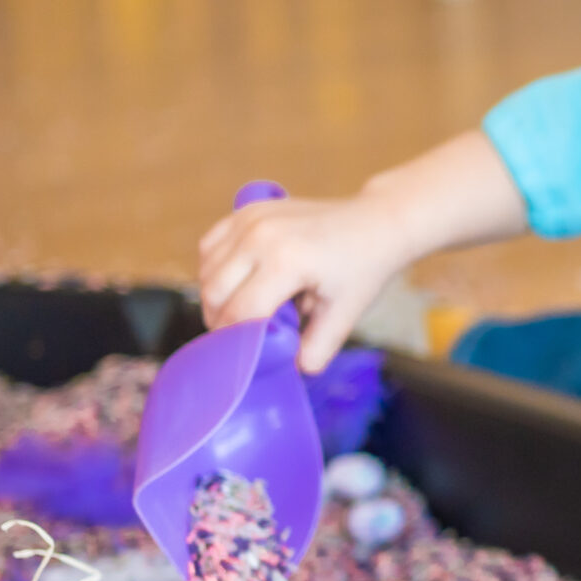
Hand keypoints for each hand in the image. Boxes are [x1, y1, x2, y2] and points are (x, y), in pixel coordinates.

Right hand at [198, 187, 416, 371]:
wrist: (374, 223)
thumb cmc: (362, 268)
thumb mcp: (346, 314)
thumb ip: (317, 348)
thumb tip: (291, 370)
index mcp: (286, 261)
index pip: (241, 312)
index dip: (236, 339)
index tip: (244, 355)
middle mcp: (261, 236)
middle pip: (215, 292)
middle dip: (221, 322)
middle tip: (240, 337)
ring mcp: (251, 219)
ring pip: (206, 269)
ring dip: (215, 296)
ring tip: (242, 311)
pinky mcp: (247, 211)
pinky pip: (210, 245)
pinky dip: (213, 268)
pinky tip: (236, 282)